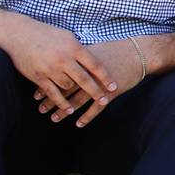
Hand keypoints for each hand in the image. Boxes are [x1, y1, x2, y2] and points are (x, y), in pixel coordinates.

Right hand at [3, 21, 120, 120]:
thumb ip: (80, 49)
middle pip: (85, 80)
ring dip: (76, 94)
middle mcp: (64, 59)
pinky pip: (53, 93)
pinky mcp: (38, 76)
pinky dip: (62, 103)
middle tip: (105, 99)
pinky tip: (69, 110)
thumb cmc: (46, 33)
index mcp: (74, 47)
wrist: (18, 34)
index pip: (95, 65)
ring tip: (86, 103)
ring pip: (69, 87)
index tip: (113, 86)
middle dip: (96, 92)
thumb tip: (94, 61)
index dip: (105, 77)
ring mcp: (51, 69)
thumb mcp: (67, 36)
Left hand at [34, 37, 149, 126]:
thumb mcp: (92, 50)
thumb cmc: (116, 50)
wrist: (138, 53)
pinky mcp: (110, 92)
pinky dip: (87, 117)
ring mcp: (98, 84)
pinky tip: (78, 124)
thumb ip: (76, 57)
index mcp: (79, 62)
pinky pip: (96, 108)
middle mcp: (86, 74)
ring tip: (54, 118)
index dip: (46, 87)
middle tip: (40, 109)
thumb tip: (62, 61)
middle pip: (64, 90)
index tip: (36, 95)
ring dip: (64, 111)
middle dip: (51, 101)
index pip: (58, 77)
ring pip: (77, 101)